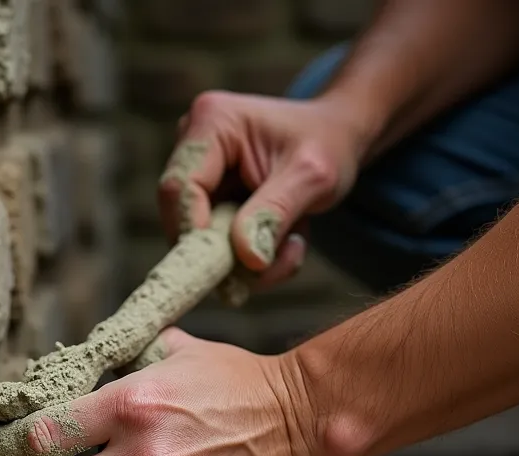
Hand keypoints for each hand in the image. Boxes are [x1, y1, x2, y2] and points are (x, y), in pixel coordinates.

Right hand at [159, 91, 372, 289]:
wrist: (338, 138)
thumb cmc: (328, 144)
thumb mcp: (313, 177)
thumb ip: (275, 213)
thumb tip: (246, 258)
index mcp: (212, 122)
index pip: (181, 188)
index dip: (195, 234)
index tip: (230, 270)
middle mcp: (193, 143)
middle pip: (183, 218)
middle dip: (226, 254)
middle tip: (271, 268)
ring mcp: (198, 172)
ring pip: (199, 239)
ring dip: (245, 260)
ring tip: (293, 245)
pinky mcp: (207, 197)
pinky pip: (215, 243)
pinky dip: (250, 256)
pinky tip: (285, 241)